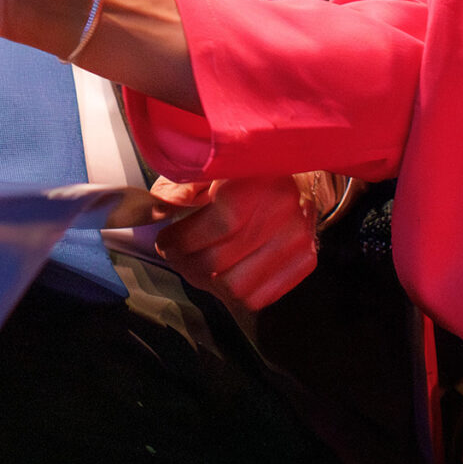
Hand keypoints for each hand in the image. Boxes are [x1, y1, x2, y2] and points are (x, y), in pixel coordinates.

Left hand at [151, 173, 321, 309]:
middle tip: (176, 256)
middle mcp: (281, 212)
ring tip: (197, 266)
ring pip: (236, 289)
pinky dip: (233, 294)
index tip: (165, 242)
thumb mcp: (212, 165)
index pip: (212, 228)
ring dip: (207, 283)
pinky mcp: (305, 261)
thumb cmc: (248, 169)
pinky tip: (223, 275)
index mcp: (256, 182)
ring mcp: (296, 240)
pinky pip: (259, 298)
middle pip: (218, 263)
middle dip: (185, 264)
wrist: (301, 175)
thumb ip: (181, 185)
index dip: (179, 241)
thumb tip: (156, 211)